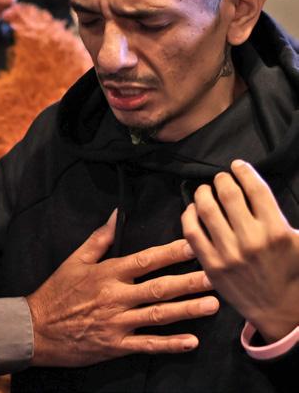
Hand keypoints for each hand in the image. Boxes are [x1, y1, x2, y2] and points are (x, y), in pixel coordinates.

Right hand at [27, 210, 218, 366]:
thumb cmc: (57, 291)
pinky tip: (192, 341)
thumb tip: (117, 214)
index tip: (193, 246)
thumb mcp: (75, 260)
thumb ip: (99, 238)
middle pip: (159, 287)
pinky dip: (170, 344)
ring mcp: (117, 323)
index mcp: (107, 273)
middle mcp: (115, 297)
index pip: (145, 260)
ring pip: (159, 315)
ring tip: (212, 305)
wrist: (37, 328)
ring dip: (188, 310)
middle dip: (189, 281)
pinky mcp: (116, 346)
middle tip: (215, 276)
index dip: (171, 253)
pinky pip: (147, 345)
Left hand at [182, 159, 298, 342]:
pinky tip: (192, 209)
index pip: (256, 190)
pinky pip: (192, 232)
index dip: (244, 172)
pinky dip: (188, 215)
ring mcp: (229, 253)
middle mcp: (252, 240)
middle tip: (221, 178)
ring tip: (205, 190)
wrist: (278, 310)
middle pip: (229, 195)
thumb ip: (287, 218)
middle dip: (223, 180)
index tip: (238, 165)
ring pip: (207, 210)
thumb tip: (265, 190)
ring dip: (203, 193)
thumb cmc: (290, 272)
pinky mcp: (211, 265)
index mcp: (276, 232)